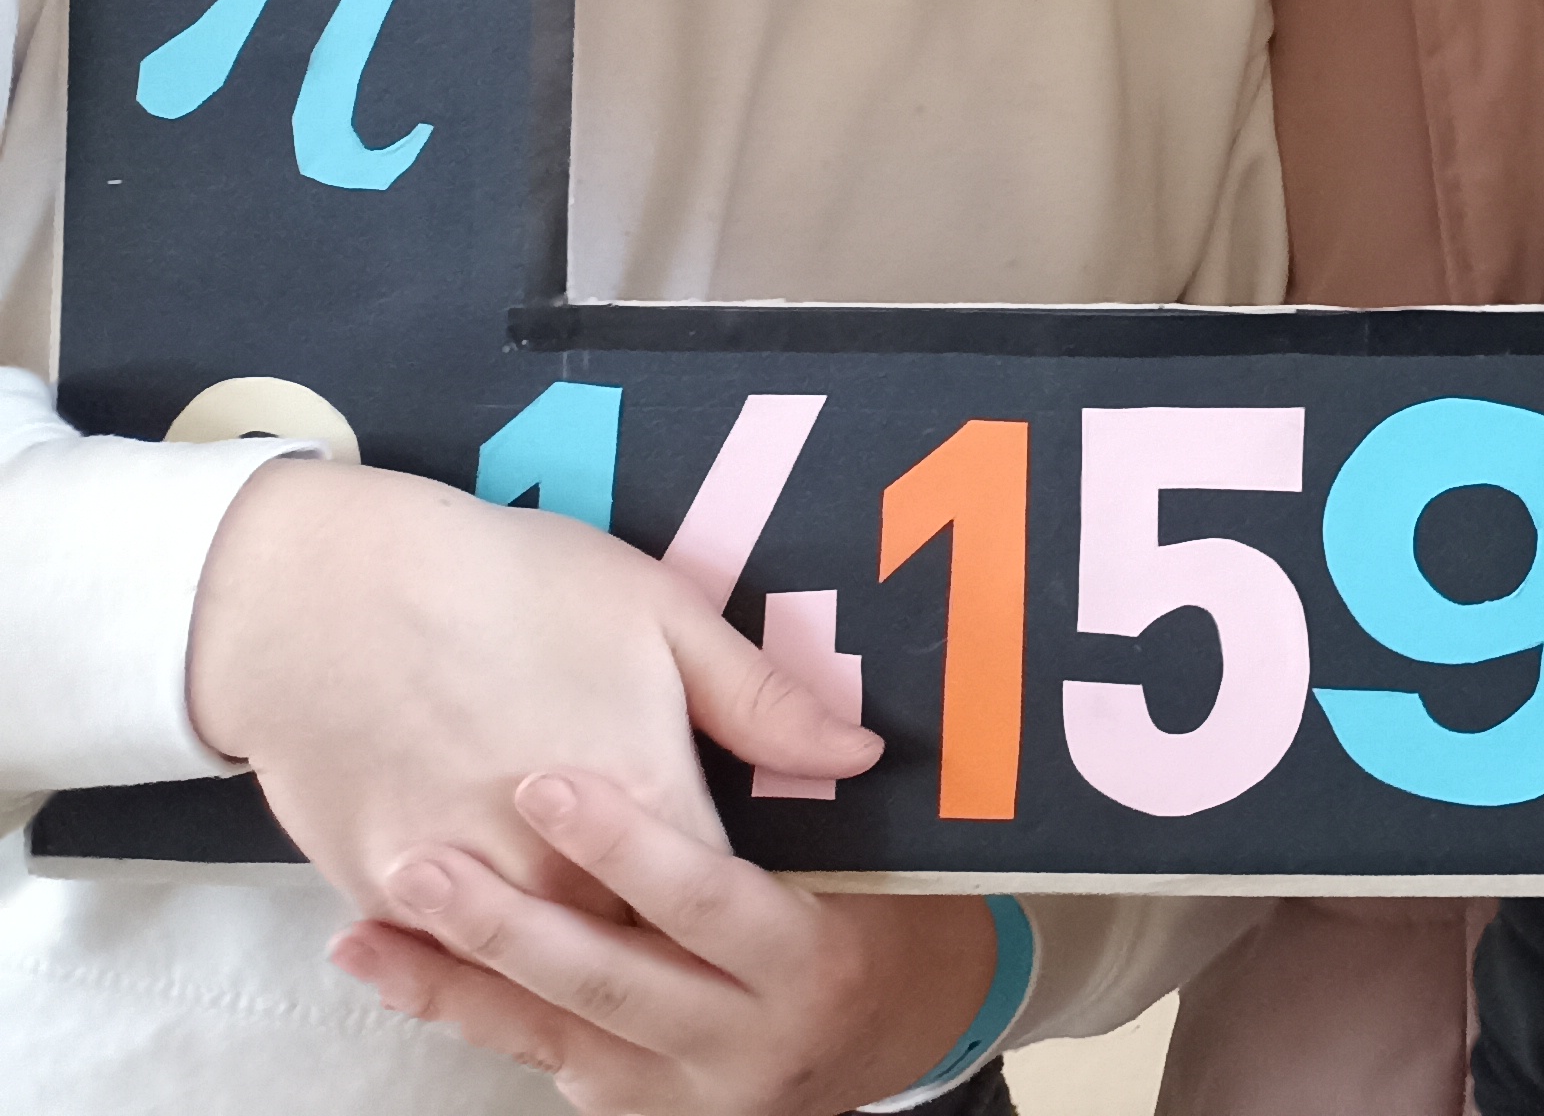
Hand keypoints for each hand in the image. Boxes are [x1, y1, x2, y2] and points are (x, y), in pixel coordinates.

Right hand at [187, 460, 879, 919]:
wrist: (324, 592)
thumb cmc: (506, 583)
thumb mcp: (659, 612)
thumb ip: (761, 702)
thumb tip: (861, 755)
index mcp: (644, 800)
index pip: (722, 899)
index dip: (750, 903)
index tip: (776, 906)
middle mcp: (555, 869)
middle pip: (634, 950)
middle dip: (670, 952)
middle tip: (704, 946)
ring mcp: (464, 893)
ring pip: (538, 968)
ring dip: (574, 963)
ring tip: (607, 939)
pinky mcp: (383, 894)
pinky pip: (446, 954)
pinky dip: (480, 949)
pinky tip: (508, 929)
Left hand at [325, 767, 997, 1115]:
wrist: (906, 1031)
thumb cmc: (889, 909)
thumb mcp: (879, 853)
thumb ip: (817, 796)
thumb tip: (835, 735)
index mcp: (812, 958)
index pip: (706, 900)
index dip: (627, 845)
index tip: (548, 782)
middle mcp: (746, 1039)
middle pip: (608, 979)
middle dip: (505, 926)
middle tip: (422, 866)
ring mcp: (687, 1090)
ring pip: (556, 1034)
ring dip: (454, 985)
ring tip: (366, 936)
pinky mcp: (643, 1112)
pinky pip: (546, 1060)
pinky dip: (470, 1017)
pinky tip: (401, 977)